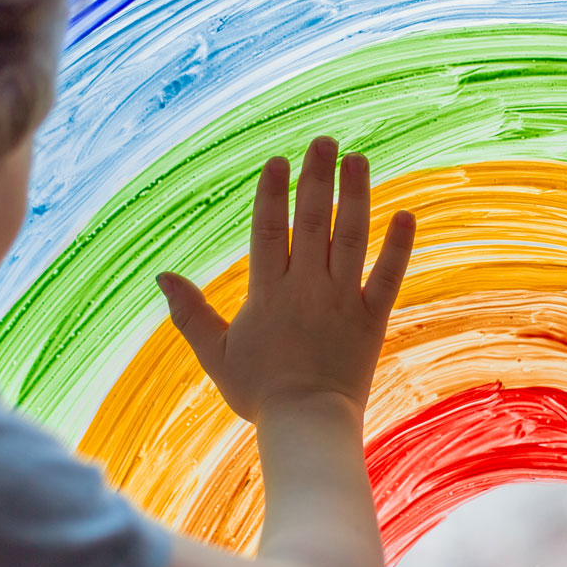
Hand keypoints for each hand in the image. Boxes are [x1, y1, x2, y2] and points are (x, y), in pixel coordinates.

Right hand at [156, 136, 414, 424]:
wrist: (307, 425)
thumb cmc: (258, 393)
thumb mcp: (215, 353)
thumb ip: (190, 313)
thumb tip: (161, 276)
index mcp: (268, 293)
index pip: (269, 230)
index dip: (273, 193)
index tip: (278, 161)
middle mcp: (306, 288)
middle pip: (312, 221)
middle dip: (317, 178)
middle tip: (325, 140)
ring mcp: (341, 300)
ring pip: (351, 238)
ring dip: (356, 196)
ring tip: (358, 159)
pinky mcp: (371, 319)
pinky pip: (387, 277)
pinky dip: (398, 246)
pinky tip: (406, 214)